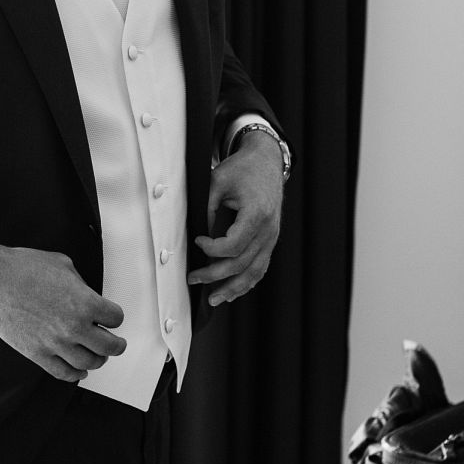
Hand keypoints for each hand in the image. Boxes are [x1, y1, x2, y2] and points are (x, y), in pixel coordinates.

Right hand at [0, 240, 125, 381]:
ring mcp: (55, 343)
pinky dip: (75, 375)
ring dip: (98, 361)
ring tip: (98, 357)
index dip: (114, 317)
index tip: (112, 318)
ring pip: (89, 363)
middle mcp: (73, 326)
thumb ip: (81, 285)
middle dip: (116, 345)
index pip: (116, 318)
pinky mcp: (37, 353)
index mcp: (84, 303)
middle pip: (109, 347)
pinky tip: (79, 371)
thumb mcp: (64, 265)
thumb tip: (87, 295)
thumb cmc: (23, 268)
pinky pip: (63, 373)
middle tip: (116, 343)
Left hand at [188, 135, 284, 304]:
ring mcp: (271, 237)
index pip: (234, 245)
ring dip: (232, 288)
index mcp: (256, 213)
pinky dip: (247, 282)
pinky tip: (232, 292)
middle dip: (214, 275)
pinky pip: (261, 267)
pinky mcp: (270, 241)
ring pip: (254, 271)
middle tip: (192, 279)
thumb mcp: (218, 180)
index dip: (212, 249)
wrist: (266, 163)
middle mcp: (268, 229)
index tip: (198, 241)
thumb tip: (194, 232)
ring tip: (213, 300)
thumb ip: (206, 206)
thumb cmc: (242, 170)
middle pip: (242, 263)